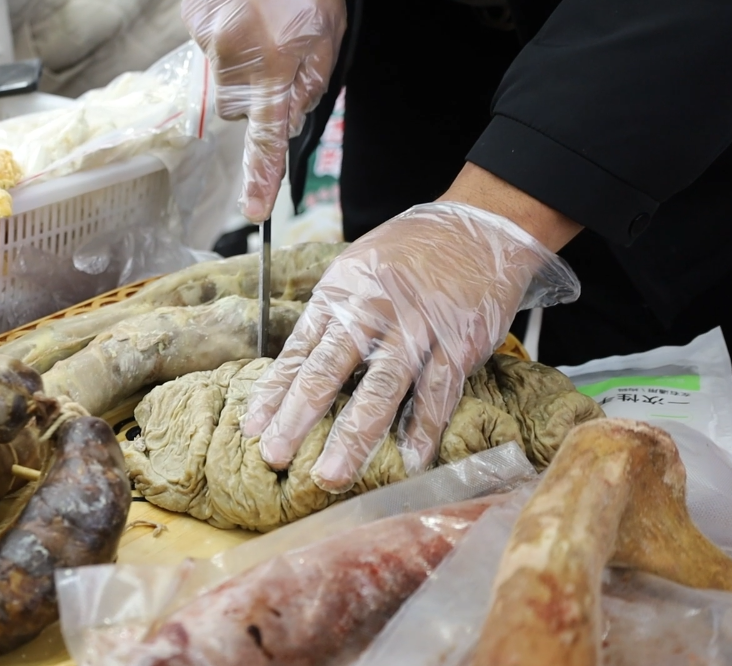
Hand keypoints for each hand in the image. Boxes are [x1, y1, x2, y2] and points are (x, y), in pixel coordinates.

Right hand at [181, 0, 345, 221]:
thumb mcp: (327, 33)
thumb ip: (309, 83)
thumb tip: (288, 119)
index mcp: (273, 65)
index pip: (267, 136)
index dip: (261, 175)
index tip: (255, 210)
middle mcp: (233, 57)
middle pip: (240, 108)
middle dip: (259, 94)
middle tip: (282, 52)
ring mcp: (206, 38)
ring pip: (225, 81)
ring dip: (244, 65)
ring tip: (263, 24)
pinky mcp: (192, 22)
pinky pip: (210, 50)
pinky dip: (227, 38)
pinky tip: (243, 11)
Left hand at [241, 201, 580, 492]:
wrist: (479, 225)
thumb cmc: (409, 252)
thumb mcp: (355, 269)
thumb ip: (330, 316)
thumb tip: (297, 365)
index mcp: (340, 294)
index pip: (299, 352)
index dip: (274, 393)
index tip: (253, 428)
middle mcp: (372, 310)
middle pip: (328, 371)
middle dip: (298, 418)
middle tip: (275, 456)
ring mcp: (417, 327)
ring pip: (381, 388)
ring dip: (354, 436)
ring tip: (331, 474)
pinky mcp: (459, 341)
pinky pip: (439, 391)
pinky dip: (425, 427)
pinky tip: (411, 459)